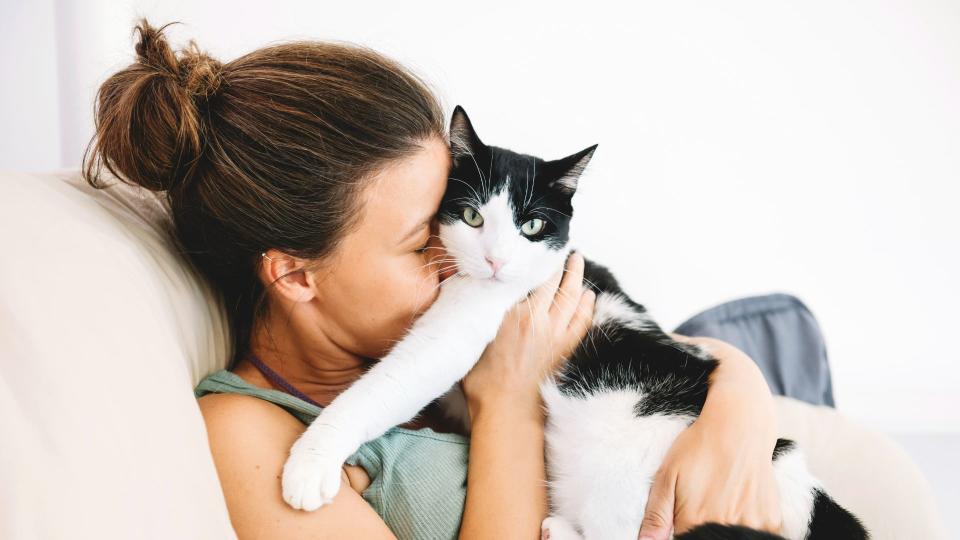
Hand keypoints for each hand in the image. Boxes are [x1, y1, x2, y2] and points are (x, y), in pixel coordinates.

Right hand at [461, 252, 595, 420]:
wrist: (507, 409)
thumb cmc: (483, 379)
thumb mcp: (475, 338)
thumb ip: (482, 314)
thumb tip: (475, 295)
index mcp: (514, 314)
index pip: (531, 278)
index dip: (538, 262)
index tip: (538, 250)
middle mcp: (539, 319)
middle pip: (556, 282)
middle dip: (562, 263)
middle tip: (565, 249)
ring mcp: (556, 334)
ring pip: (574, 297)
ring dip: (578, 278)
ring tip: (578, 261)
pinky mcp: (566, 349)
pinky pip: (583, 320)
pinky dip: (588, 306)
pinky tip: (589, 296)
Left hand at [638, 334, 781, 538]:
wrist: (741, 425)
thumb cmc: (699, 448)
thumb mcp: (667, 475)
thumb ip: (656, 515)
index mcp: (695, 521)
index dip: (680, 533)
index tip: (683, 518)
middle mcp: (725, 526)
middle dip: (700, 529)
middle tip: (704, 502)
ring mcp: (752, 524)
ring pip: (733, 538)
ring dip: (723, 528)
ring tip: (719, 499)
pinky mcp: (771, 520)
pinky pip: (757, 534)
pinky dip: (746, 525)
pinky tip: (738, 502)